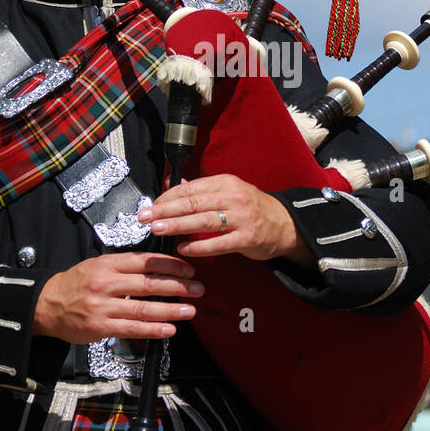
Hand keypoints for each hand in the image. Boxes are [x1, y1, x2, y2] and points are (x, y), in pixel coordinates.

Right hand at [33, 252, 203, 346]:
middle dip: (178, 286)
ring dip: (171, 309)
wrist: (46, 305)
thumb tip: (158, 266)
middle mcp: (106, 283)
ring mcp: (103, 306)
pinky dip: (153, 330)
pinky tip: (170, 329)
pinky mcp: (100, 327)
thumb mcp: (98, 265)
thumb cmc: (76, 284)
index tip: (189, 269)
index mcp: (108, 263)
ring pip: (143, 308)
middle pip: (149, 283)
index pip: (146, 261)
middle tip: (198, 288)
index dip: (171, 265)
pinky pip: (131, 329)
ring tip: (191, 310)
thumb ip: (125, 266)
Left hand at [137, 175, 313, 266]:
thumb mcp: (228, 192)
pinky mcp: (247, 238)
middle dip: (165, 210)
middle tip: (144, 217)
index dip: (167, 197)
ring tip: (157, 229)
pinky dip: (199, 246)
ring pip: (203, 221)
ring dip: (177, 225)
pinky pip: (218, 243)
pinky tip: (183, 248)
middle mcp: (233, 196)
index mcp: (225, 182)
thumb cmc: (251, 208)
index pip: (190, 188)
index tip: (150, 205)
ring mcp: (242, 217)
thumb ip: (202, 190)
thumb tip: (172, 185)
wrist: (285, 225)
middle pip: (193, 202)